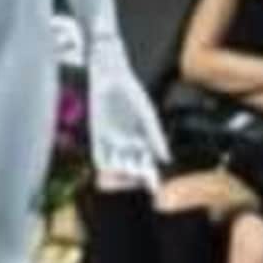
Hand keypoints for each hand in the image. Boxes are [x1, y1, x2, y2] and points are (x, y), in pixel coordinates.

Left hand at [87, 62, 167, 194]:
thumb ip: (155, 136)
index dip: (151, 178)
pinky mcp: (97, 136)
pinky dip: (103, 165)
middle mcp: (128, 143)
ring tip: (122, 179)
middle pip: (133, 168)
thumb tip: (166, 159)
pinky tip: (106, 171)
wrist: (109, 76)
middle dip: (135, 177)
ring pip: (116, 166)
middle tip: (137, 181)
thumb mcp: (146, 114)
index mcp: (143, 139)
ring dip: (119, 174)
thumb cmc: (131, 92)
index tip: (154, 186)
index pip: (148, 164)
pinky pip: (100, 156)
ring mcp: (112, 141)